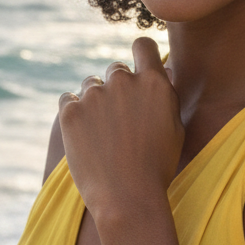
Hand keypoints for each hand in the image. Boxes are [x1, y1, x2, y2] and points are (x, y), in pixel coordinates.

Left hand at [58, 37, 183, 222]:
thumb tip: (160, 70)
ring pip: (90, 84)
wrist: (127, 199)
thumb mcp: (175, 127)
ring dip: (95, 100)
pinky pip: (68, 100)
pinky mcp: (70, 112)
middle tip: (119, 118)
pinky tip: (84, 135)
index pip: (143, 45)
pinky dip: (74, 112)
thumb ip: (166, 95)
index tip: (137, 67)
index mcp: (153, 82)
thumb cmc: (157, 167)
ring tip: (102, 133)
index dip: (140, 54)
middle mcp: (124, 82)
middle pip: (116, 69)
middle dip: (117, 86)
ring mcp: (95, 95)